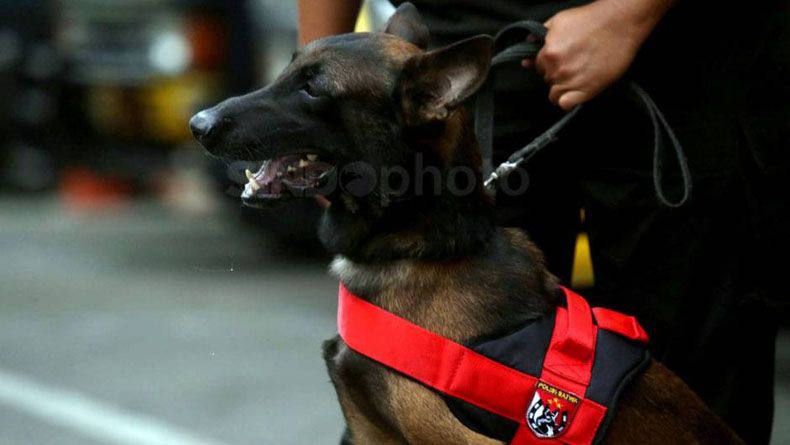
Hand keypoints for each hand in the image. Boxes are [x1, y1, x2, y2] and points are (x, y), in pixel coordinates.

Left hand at [524, 0, 673, 109]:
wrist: (620, 23)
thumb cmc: (591, 19)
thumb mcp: (560, 20)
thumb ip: (541, 34)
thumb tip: (528, 44)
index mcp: (548, 52)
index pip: (538, 66)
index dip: (549, 64)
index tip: (562, 61)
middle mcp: (556, 68)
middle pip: (547, 79)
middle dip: (556, 75)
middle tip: (573, 66)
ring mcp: (570, 81)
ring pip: (554, 94)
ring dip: (562, 89)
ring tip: (577, 79)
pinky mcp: (585, 91)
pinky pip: (565, 105)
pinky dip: (567, 102)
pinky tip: (575, 95)